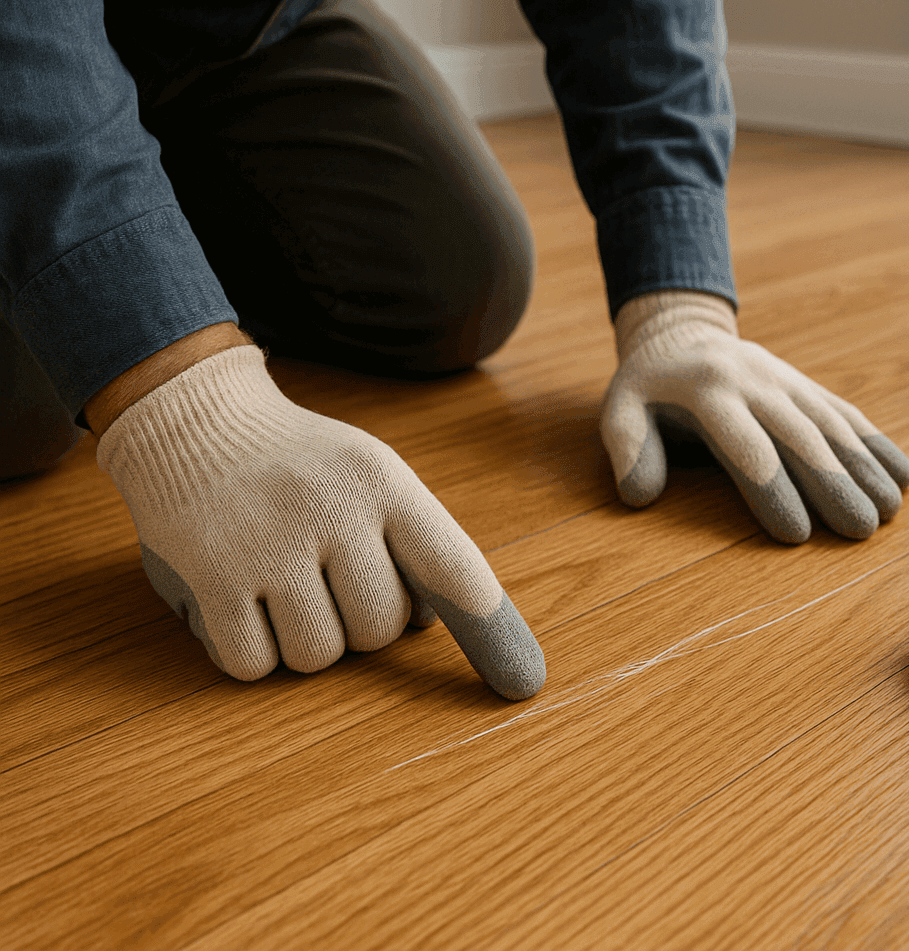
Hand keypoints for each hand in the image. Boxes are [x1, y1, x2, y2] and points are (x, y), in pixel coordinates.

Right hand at [96, 344, 543, 697]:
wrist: (190, 420)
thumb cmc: (300, 466)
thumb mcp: (370, 475)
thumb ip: (412, 541)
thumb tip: (430, 626)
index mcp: (384, 483)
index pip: (451, 566)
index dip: (490, 628)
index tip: (523, 682)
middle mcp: (331, 510)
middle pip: (379, 630)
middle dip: (359, 625)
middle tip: (327, 579)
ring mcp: (268, 544)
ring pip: (318, 655)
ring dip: (304, 642)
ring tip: (281, 587)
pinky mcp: (210, 576)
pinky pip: (252, 664)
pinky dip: (250, 653)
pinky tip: (239, 603)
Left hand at [599, 290, 908, 542]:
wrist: (683, 333)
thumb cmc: (649, 388)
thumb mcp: (621, 410)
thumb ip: (628, 450)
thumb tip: (638, 496)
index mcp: (709, 393)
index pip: (746, 447)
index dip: (772, 490)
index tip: (797, 534)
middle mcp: (755, 384)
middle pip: (800, 439)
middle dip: (834, 485)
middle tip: (863, 530)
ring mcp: (787, 382)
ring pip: (831, 425)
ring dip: (865, 467)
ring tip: (891, 510)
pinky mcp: (807, 386)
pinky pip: (845, 412)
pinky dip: (876, 442)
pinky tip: (902, 473)